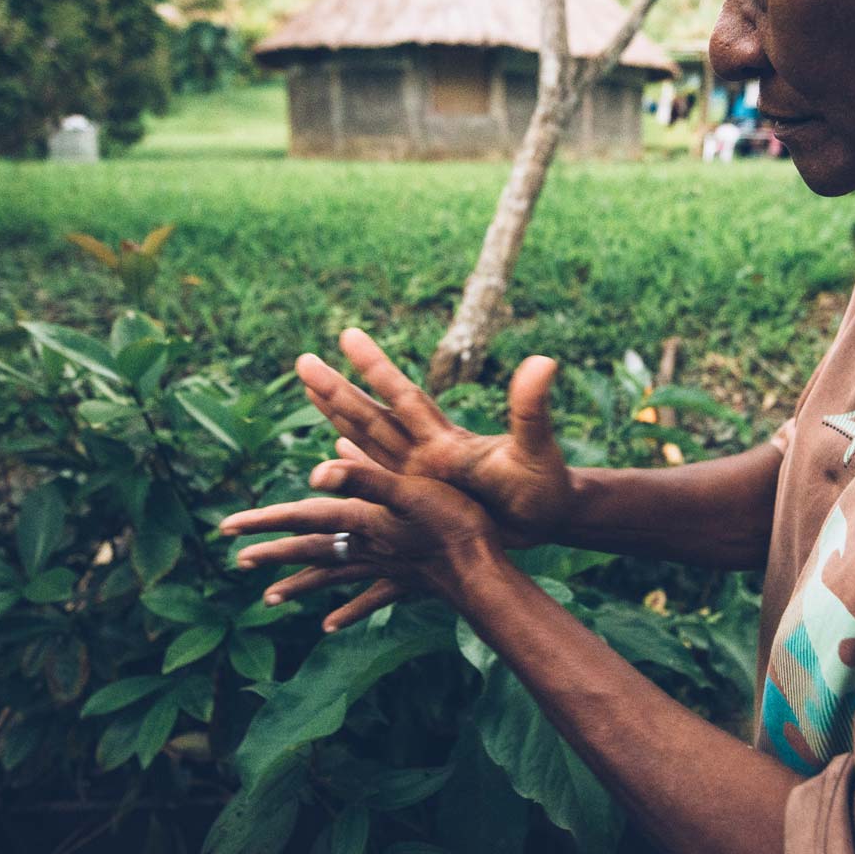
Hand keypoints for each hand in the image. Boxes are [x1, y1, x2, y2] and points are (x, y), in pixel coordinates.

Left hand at [220, 459, 500, 631]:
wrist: (485, 572)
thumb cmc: (451, 525)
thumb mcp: (409, 489)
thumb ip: (365, 477)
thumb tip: (318, 471)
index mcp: (360, 520)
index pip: (301, 516)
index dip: (264, 520)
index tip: (227, 526)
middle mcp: (365, 546)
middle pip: (310, 548)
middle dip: (272, 551)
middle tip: (237, 559)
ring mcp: (384, 566)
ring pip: (332, 575)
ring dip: (300, 584)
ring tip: (268, 598)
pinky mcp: (405, 579)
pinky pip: (370, 597)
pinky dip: (348, 610)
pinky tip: (329, 626)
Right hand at [296, 329, 576, 548]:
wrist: (552, 519)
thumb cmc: (546, 487)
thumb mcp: (535, 448)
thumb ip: (530, 409)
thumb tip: (544, 361)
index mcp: (446, 441)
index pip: (403, 397)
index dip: (376, 368)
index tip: (347, 334)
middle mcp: (427, 453)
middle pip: (372, 416)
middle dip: (337, 390)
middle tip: (302, 361)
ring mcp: (423, 475)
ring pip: (368, 442)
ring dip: (339, 417)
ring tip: (311, 390)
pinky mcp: (423, 500)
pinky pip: (378, 480)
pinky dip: (356, 464)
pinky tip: (339, 450)